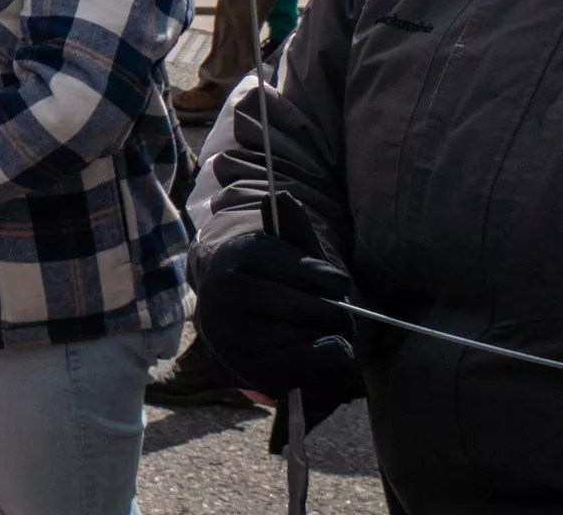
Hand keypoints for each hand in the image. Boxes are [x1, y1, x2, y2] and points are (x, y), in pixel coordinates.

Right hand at [197, 213, 358, 401]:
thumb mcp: (282, 250)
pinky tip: (321, 349)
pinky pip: (304, 367)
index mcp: (235, 257)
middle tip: (340, 312)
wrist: (237, 317)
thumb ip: (290, 226)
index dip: (327, 277)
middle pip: (309, 306)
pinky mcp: (243, 368)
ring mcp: (230, 334)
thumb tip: (283, 195)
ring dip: (332, 336)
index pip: (296, 267)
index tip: (340, 283)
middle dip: (335, 310)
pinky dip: (323, 359)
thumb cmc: (272, 279)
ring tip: (328, 331)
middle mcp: (222, 294)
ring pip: (309, 337)